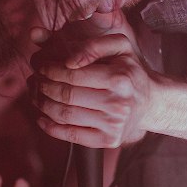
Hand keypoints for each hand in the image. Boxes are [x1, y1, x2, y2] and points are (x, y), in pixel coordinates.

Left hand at [30, 12, 153, 147]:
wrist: (151, 102)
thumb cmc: (130, 71)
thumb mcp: (121, 47)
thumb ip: (94, 45)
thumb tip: (69, 61)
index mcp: (119, 78)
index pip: (72, 75)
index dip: (50, 70)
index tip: (41, 66)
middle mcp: (117, 103)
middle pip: (66, 95)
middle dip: (43, 86)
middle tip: (35, 80)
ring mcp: (113, 125)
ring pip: (65, 115)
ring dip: (42, 104)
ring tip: (36, 95)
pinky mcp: (108, 140)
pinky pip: (71, 135)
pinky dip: (51, 128)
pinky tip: (42, 117)